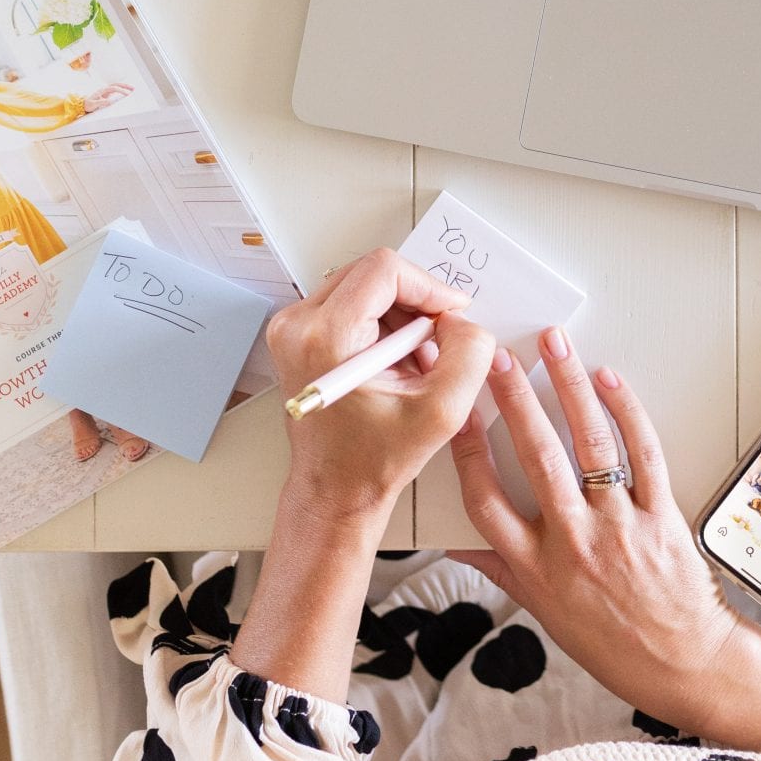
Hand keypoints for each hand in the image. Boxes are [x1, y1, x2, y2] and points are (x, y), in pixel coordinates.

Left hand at [80, 82, 131, 112]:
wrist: (81, 104)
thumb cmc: (87, 105)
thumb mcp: (93, 105)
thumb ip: (101, 102)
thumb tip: (110, 101)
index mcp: (101, 90)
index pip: (114, 88)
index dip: (121, 90)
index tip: (127, 94)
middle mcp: (104, 89)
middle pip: (116, 84)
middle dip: (125, 86)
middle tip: (133, 88)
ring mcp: (105, 91)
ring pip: (116, 86)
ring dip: (123, 87)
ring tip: (131, 89)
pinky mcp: (105, 94)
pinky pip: (114, 90)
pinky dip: (120, 90)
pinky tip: (124, 93)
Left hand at [264, 249, 494, 521]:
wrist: (335, 489)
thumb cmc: (372, 460)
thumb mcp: (441, 411)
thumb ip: (468, 354)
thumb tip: (462, 319)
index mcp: (325, 337)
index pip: (384, 270)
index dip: (428, 287)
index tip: (450, 315)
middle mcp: (298, 324)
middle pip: (373, 273)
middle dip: (415, 302)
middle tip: (434, 343)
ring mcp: (292, 327)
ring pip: (363, 285)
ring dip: (400, 314)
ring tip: (414, 361)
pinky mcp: (297, 333)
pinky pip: (350, 302)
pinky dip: (381, 323)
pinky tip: (394, 361)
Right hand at [449, 334, 760, 750]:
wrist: (684, 666)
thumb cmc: (613, 644)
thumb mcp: (543, 614)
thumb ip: (500, 570)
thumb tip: (457, 544)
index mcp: (535, 568)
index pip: (486, 500)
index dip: (468, 450)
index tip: (459, 411)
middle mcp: (573, 544)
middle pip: (535, 457)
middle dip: (515, 398)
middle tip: (499, 356)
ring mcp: (619, 527)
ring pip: (589, 443)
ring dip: (569, 386)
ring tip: (555, 345)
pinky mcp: (661, 517)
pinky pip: (643, 453)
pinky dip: (626, 411)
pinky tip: (609, 381)